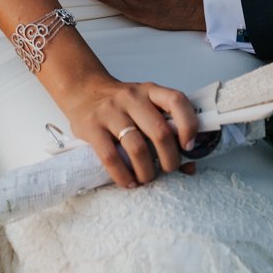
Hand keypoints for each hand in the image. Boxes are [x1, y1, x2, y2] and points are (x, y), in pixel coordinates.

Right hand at [57, 72, 198, 188]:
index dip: (188, 125)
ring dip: (147, 171)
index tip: (189, 146)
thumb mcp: (144, 106)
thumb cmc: (121, 105)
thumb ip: (165, 128)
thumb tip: (189, 167)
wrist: (82, 90)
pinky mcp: (91, 127)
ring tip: (147, 178)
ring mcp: (110, 111)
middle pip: (159, 132)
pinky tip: (129, 182)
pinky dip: (123, 175)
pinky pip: (111, 157)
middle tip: (168, 169)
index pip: (176, 101)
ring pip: (137, 148)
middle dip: (170, 159)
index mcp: (150, 91)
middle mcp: (131, 98)